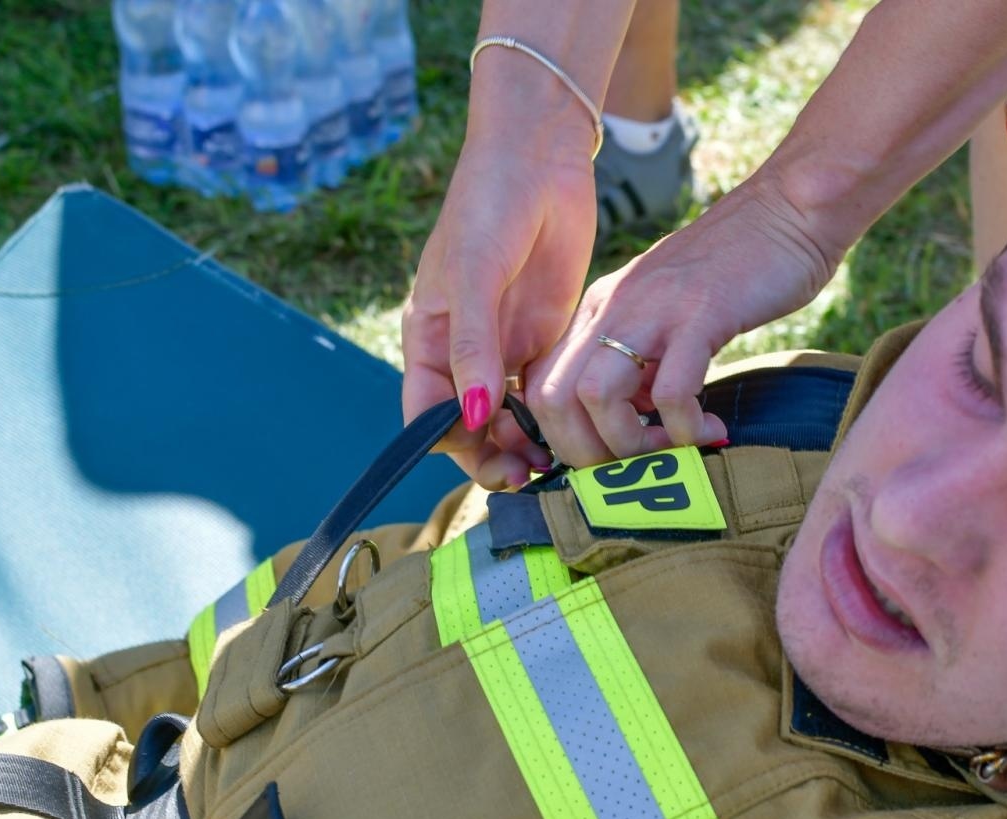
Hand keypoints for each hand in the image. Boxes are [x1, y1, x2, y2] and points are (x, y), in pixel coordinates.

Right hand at [401, 129, 596, 487]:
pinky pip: (544, 392)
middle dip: (494, 456)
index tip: (492, 463)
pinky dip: (555, 416)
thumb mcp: (475, 273)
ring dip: (528, 443)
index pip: (427, 416)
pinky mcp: (544, 337)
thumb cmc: (490, 204)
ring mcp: (505, 347)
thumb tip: (476, 416)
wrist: (540, 158)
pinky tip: (579, 427)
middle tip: (532, 472)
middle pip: (470, 428)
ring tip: (559, 458)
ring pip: (509, 418)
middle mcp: (462, 353)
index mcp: (427, 339)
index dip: (453, 447)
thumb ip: (474, 347)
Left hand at [524, 171, 837, 466]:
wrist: (788, 210)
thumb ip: (645, 360)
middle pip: (551, 399)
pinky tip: (713, 430)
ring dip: (629, 446)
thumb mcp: (668, 314)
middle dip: (585, 454)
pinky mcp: (701, 314)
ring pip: (596, 397)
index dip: (560, 439)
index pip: (539, 385)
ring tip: (671, 451)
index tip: (607, 459)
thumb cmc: (737, 269)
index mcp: (598, 310)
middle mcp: (612, 308)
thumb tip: (642, 416)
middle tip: (637, 468)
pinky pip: (673, 392)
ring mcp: (653, 310)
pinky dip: (687, 428)